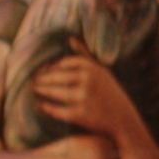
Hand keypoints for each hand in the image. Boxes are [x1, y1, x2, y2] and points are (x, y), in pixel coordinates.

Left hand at [33, 54, 147, 153]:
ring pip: (53, 92)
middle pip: (55, 77)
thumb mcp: (103, 72)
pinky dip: (46, 108)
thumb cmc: (111, 94)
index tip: (45, 72)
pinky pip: (55, 109)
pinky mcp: (80, 114)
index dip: (51, 67)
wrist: (125, 121)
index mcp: (93, 68)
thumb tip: (70, 38)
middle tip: (33, 82)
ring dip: (41, 91)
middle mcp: (88, 80)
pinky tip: (41, 106)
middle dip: (41, 80)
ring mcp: (83, 97)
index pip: (63, 63)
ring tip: (36, 90)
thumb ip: (86, 55)